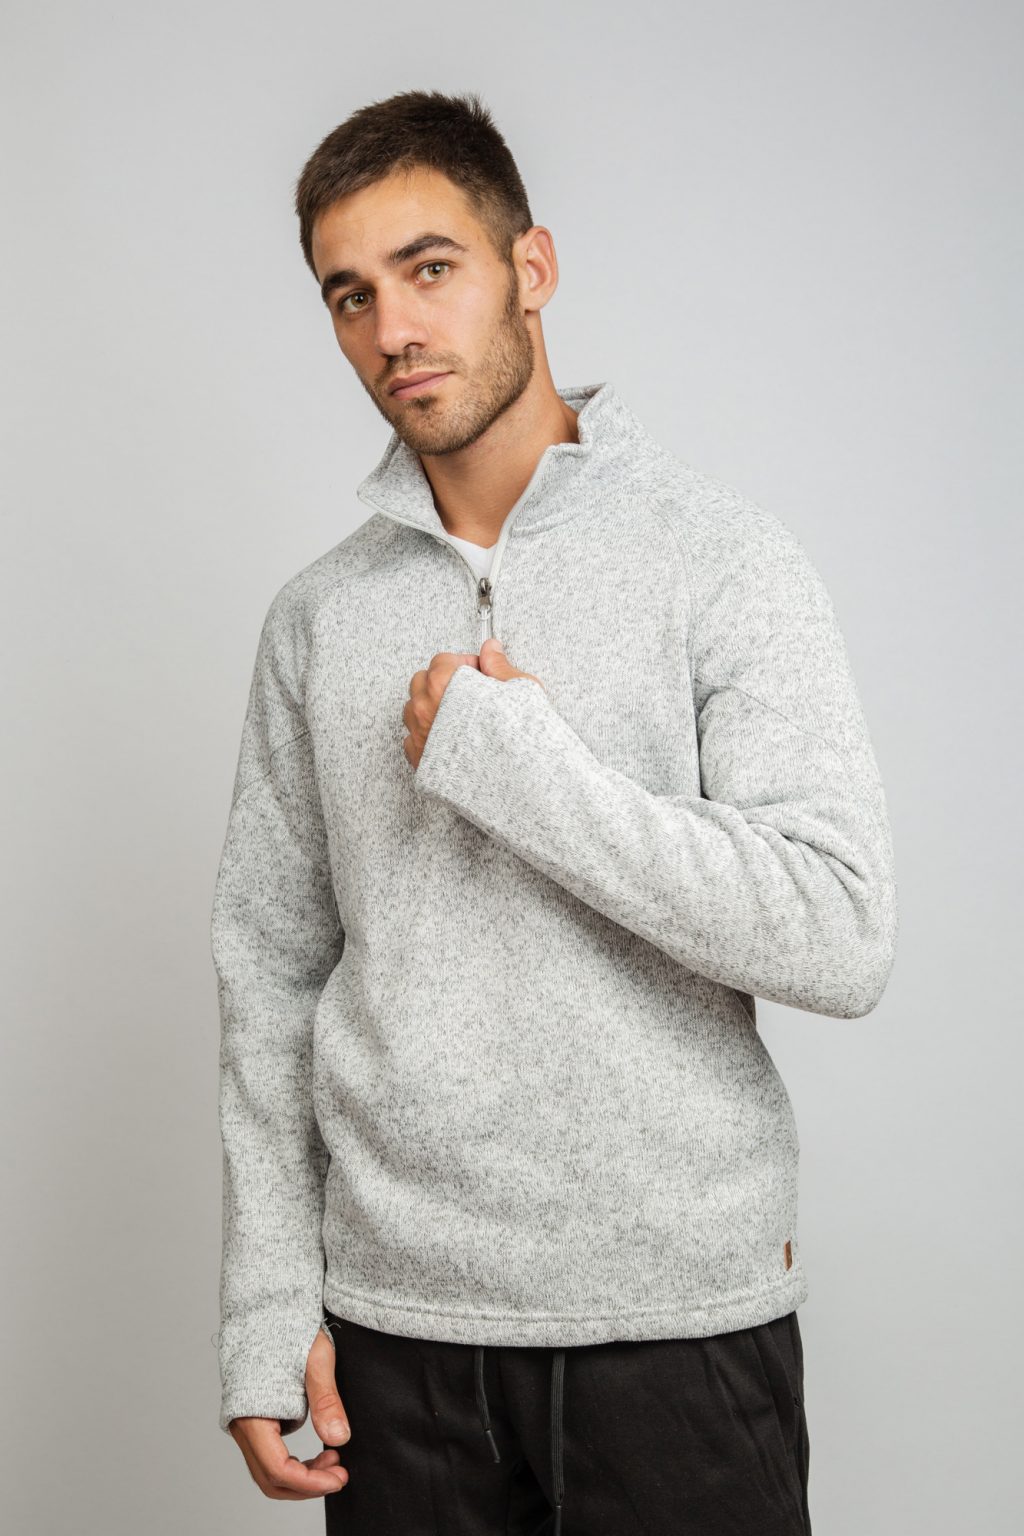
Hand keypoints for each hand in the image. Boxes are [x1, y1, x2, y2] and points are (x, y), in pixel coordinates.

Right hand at [228, 1323, 349, 1498]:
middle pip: (270, 1479)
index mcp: (251, 1414)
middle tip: (340, 1473)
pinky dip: (295, 1464)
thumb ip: (326, 1400)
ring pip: (269, 1471)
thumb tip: (340, 1439)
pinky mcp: (254, 1420)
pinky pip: (270, 1456)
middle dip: (307, 1484)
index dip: (310, 1482)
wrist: (268, 1307)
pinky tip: (321, 1450)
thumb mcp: (315, 1359)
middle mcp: (243, 1425)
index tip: (340, 1476)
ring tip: (334, 1461)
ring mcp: (246, 1424)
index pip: (277, 1469)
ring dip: (302, 1476)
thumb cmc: (289, 1326)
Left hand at [402, 639, 543, 770]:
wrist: (518, 781)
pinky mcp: (420, 762)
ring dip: (430, 707)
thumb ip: (499, 665)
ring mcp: (420, 736)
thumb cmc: (519, 736)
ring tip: (457, 717)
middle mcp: (426, 708)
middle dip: (442, 682)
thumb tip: (491, 649)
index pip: (443, 660)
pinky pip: (412, 741)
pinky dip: (427, 737)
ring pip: (412, 710)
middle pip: (421, 681)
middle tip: (468, 693)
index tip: (479, 673)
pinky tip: (450, 740)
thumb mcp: (520, 688)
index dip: (465, 664)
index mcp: (444, 684)